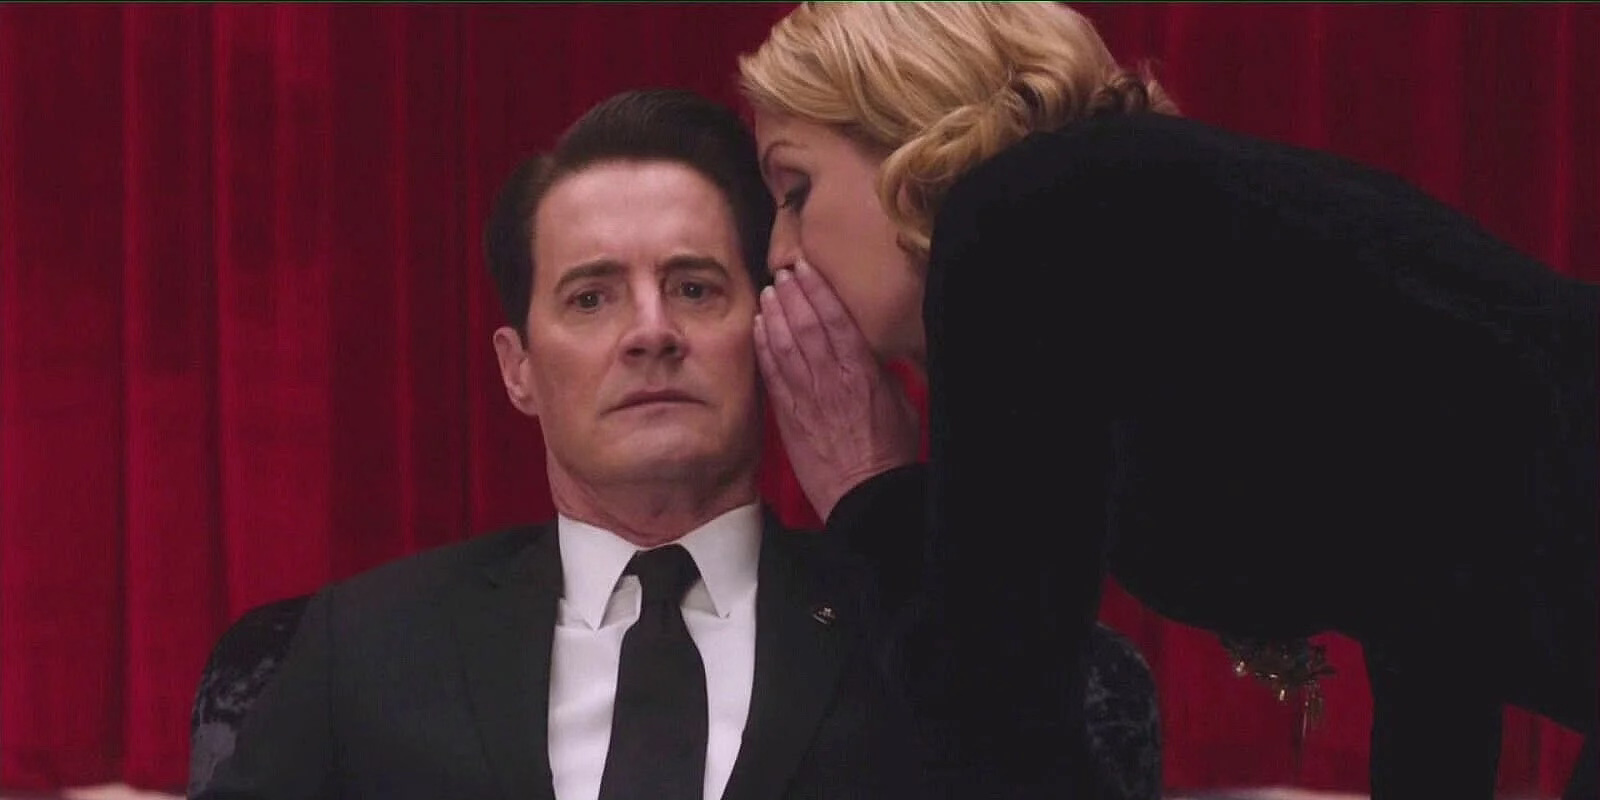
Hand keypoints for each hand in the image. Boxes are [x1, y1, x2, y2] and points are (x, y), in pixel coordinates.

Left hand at [754, 259, 920, 520]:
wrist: (865, 494)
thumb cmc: (889, 450)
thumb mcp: (899, 402)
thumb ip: (880, 371)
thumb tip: (872, 350)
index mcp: (861, 371)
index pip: (835, 319)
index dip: (817, 290)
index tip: (806, 268)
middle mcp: (830, 378)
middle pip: (805, 325)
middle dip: (792, 295)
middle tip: (782, 271)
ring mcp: (806, 397)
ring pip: (784, 345)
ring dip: (774, 315)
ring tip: (769, 293)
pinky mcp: (788, 416)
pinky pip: (772, 375)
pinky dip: (763, 348)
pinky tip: (758, 329)